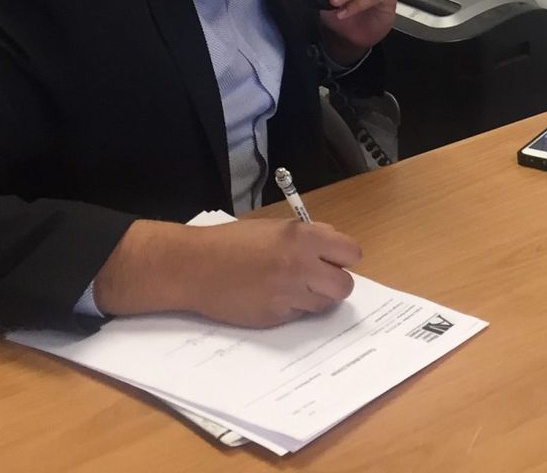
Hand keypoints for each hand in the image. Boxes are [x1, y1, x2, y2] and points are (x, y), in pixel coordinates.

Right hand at [93, 217, 360, 325]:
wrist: (195, 266)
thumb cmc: (233, 242)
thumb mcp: (276, 228)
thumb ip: (307, 236)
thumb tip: (333, 247)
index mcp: (303, 238)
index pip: (351, 253)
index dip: (344, 257)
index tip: (334, 259)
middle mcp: (301, 267)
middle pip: (345, 286)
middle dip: (334, 283)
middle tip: (318, 278)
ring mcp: (288, 295)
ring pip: (323, 305)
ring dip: (314, 297)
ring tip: (291, 287)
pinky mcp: (275, 318)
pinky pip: (298, 315)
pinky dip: (291, 308)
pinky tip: (271, 296)